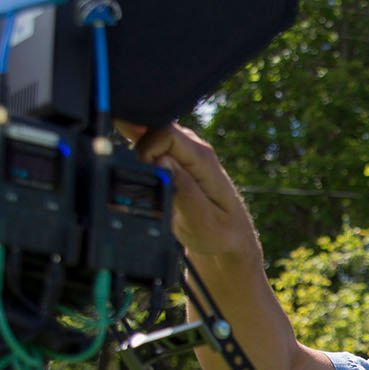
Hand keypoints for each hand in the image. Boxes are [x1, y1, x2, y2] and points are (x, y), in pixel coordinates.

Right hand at [115, 121, 259, 261]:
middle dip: (138, 149)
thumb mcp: (202, 219)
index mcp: (203, 159)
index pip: (165, 132)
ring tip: (141, 180)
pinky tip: (138, 166)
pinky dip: (141, 152)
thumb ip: (183, 189)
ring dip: (138, 152)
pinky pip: (153, 145)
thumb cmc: (220, 233)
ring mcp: (186, 153)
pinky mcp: (178, 160)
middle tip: (139, 180)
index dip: (146, 149)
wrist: (230, 240)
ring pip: (151, 136)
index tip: (143, 175)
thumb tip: (160, 161)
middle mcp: (195, 149)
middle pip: (155, 129)